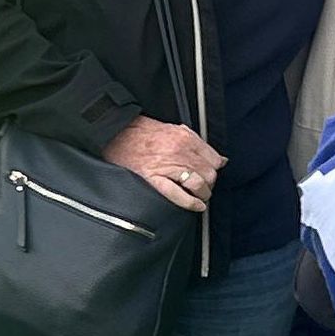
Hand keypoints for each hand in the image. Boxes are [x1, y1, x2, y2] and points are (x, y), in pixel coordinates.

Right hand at [102, 116, 223, 214]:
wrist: (115, 134)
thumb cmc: (141, 132)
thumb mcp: (173, 129)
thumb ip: (196, 142)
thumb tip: (218, 158)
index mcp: (185, 138)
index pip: (214, 158)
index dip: (215, 168)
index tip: (212, 172)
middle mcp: (179, 152)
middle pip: (209, 174)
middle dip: (210, 183)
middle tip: (205, 186)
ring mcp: (167, 166)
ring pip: (198, 185)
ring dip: (203, 194)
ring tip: (201, 197)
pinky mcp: (154, 179)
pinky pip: (178, 195)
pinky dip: (191, 203)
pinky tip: (197, 206)